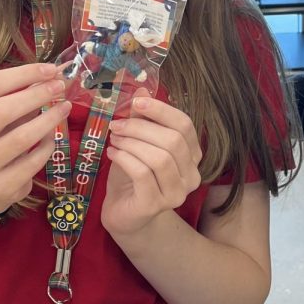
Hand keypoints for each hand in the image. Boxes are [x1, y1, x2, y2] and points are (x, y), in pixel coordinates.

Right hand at [0, 64, 69, 214]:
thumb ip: (20, 95)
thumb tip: (53, 75)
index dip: (24, 74)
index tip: (51, 69)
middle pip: (1, 110)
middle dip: (36, 95)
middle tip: (60, 87)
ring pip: (20, 138)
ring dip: (48, 119)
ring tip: (64, 108)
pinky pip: (32, 162)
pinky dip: (47, 147)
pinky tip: (53, 138)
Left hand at [101, 95, 202, 240]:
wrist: (124, 215)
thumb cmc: (133, 176)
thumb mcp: (137, 142)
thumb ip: (142, 119)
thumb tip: (141, 89)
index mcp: (192, 156)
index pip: (185, 126)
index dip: (162, 110)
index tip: (137, 102)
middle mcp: (191, 175)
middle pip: (172, 141)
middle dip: (141, 127)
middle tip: (116, 125)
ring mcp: (176, 193)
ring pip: (159, 158)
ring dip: (131, 143)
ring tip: (114, 140)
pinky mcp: (155, 205)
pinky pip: (142, 174)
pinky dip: (124, 159)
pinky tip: (112, 155)